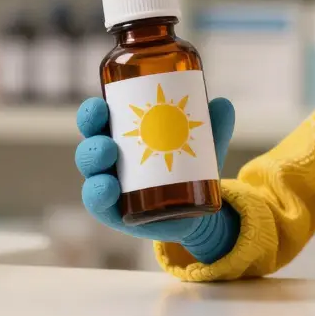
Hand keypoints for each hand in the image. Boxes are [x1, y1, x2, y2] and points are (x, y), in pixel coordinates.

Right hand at [74, 96, 235, 243]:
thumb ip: (213, 127)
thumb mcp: (203, 148)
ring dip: (93, 159)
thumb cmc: (189, 169)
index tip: (101, 102)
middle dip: (90, 130)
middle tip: (105, 128)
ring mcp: (108, 184)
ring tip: (109, 154)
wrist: (193, 213)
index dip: (93, 110)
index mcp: (122, 135)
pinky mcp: (112, 211)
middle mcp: (109, 159)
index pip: (99, 118)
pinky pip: (96, 202)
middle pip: (90, 140)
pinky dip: (97, 193)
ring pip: (90, 169)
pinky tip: (108, 188)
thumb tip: (223, 103)